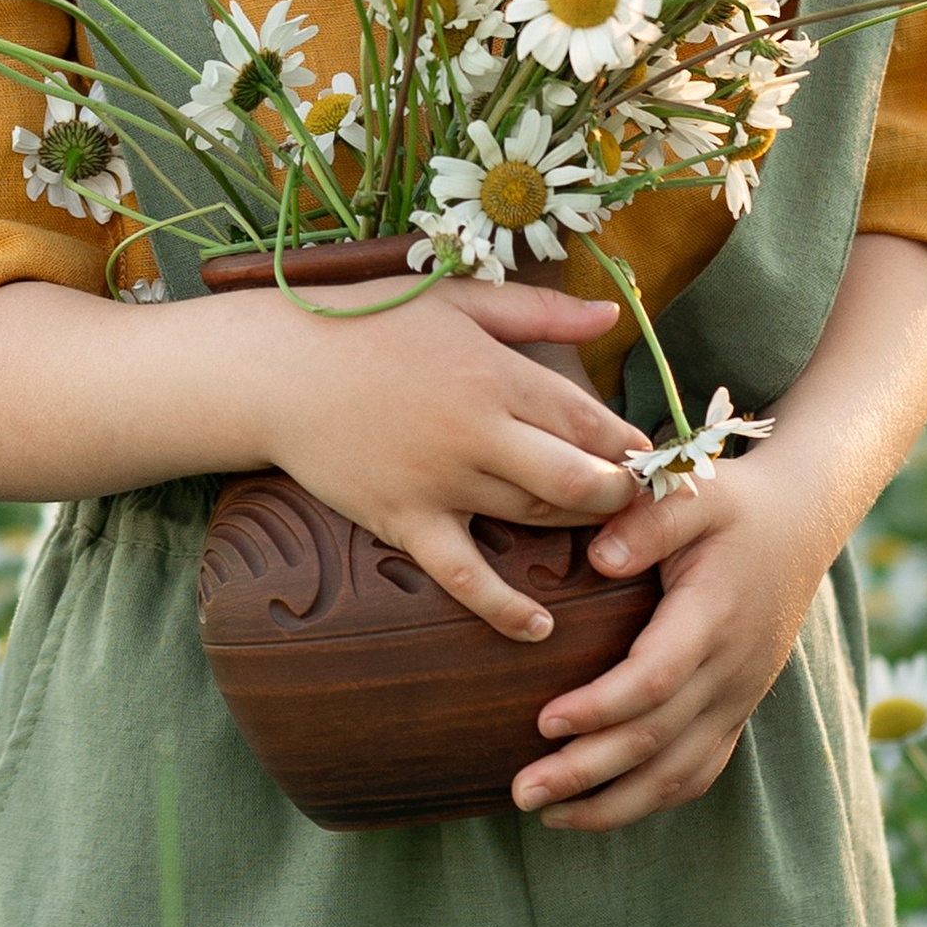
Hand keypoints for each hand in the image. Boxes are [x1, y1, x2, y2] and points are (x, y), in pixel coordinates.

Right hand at [246, 275, 648, 645]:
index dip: (630, 444)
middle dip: (619, 496)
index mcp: (496, 372)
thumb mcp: (457, 299)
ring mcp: (441, 480)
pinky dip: (505, 607)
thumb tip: (608, 314)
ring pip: (534, 520)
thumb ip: (538, 310)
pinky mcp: (404, 520)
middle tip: (635, 502)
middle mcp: (478, 430)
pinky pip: (464, 575)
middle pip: (578, 479)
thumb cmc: (368, 323)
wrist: (277, 370)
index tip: (650, 458)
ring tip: (604, 538)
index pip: (590, 418)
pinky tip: (539, 626)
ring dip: (578, 533)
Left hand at [511, 446, 837, 829]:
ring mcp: (738, 696)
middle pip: (657, 740)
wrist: (800, 523)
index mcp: (713, 615)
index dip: (600, 708)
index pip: (655, 680)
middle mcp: (731, 668)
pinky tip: (600, 809)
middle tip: (522, 791)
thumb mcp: (694, 489)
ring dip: (613, 804)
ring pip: (678, 773)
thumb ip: (648, 519)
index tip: (542, 723)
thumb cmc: (733, 503)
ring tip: (548, 815)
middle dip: (586, 773)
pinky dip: (651, 799)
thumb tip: (598, 558)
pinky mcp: (737, 709)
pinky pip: (698, 771)